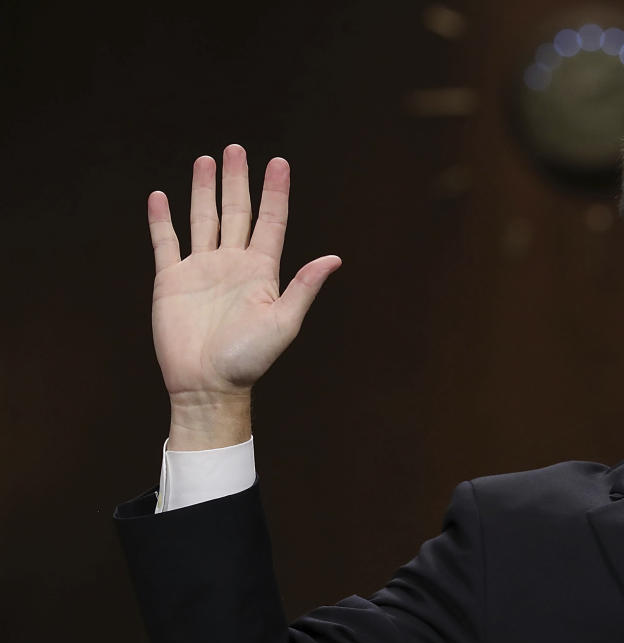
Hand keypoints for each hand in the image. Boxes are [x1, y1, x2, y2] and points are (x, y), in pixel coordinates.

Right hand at [147, 145, 340, 446]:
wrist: (207, 384)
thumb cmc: (249, 359)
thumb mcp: (283, 322)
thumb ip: (304, 288)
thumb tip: (334, 259)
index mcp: (261, 271)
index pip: (271, 221)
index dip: (275, 192)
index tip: (279, 162)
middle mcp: (232, 264)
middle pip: (236, 211)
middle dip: (237, 180)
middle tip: (235, 149)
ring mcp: (202, 269)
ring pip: (203, 219)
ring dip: (203, 190)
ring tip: (206, 161)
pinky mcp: (172, 280)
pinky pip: (166, 243)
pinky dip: (162, 220)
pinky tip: (161, 197)